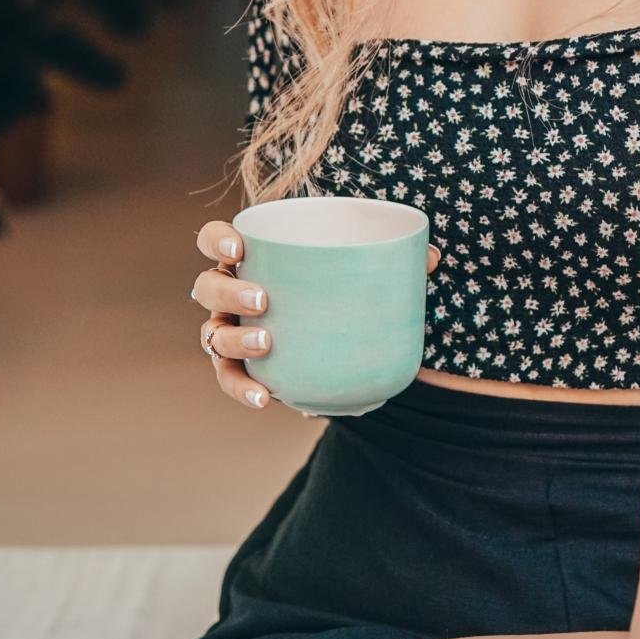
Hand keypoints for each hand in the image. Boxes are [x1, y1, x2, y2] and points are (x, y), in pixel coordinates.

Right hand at [189, 220, 439, 409]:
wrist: (332, 336)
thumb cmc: (336, 288)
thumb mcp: (360, 268)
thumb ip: (392, 258)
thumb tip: (431, 256)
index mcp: (252, 259)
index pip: (215, 240)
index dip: (217, 240)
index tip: (240, 249)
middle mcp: (230, 295)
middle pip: (208, 288)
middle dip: (229, 293)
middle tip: (264, 300)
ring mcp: (231, 332)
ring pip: (213, 336)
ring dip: (234, 341)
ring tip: (265, 344)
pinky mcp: (243, 368)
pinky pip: (232, 380)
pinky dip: (243, 390)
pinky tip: (265, 398)